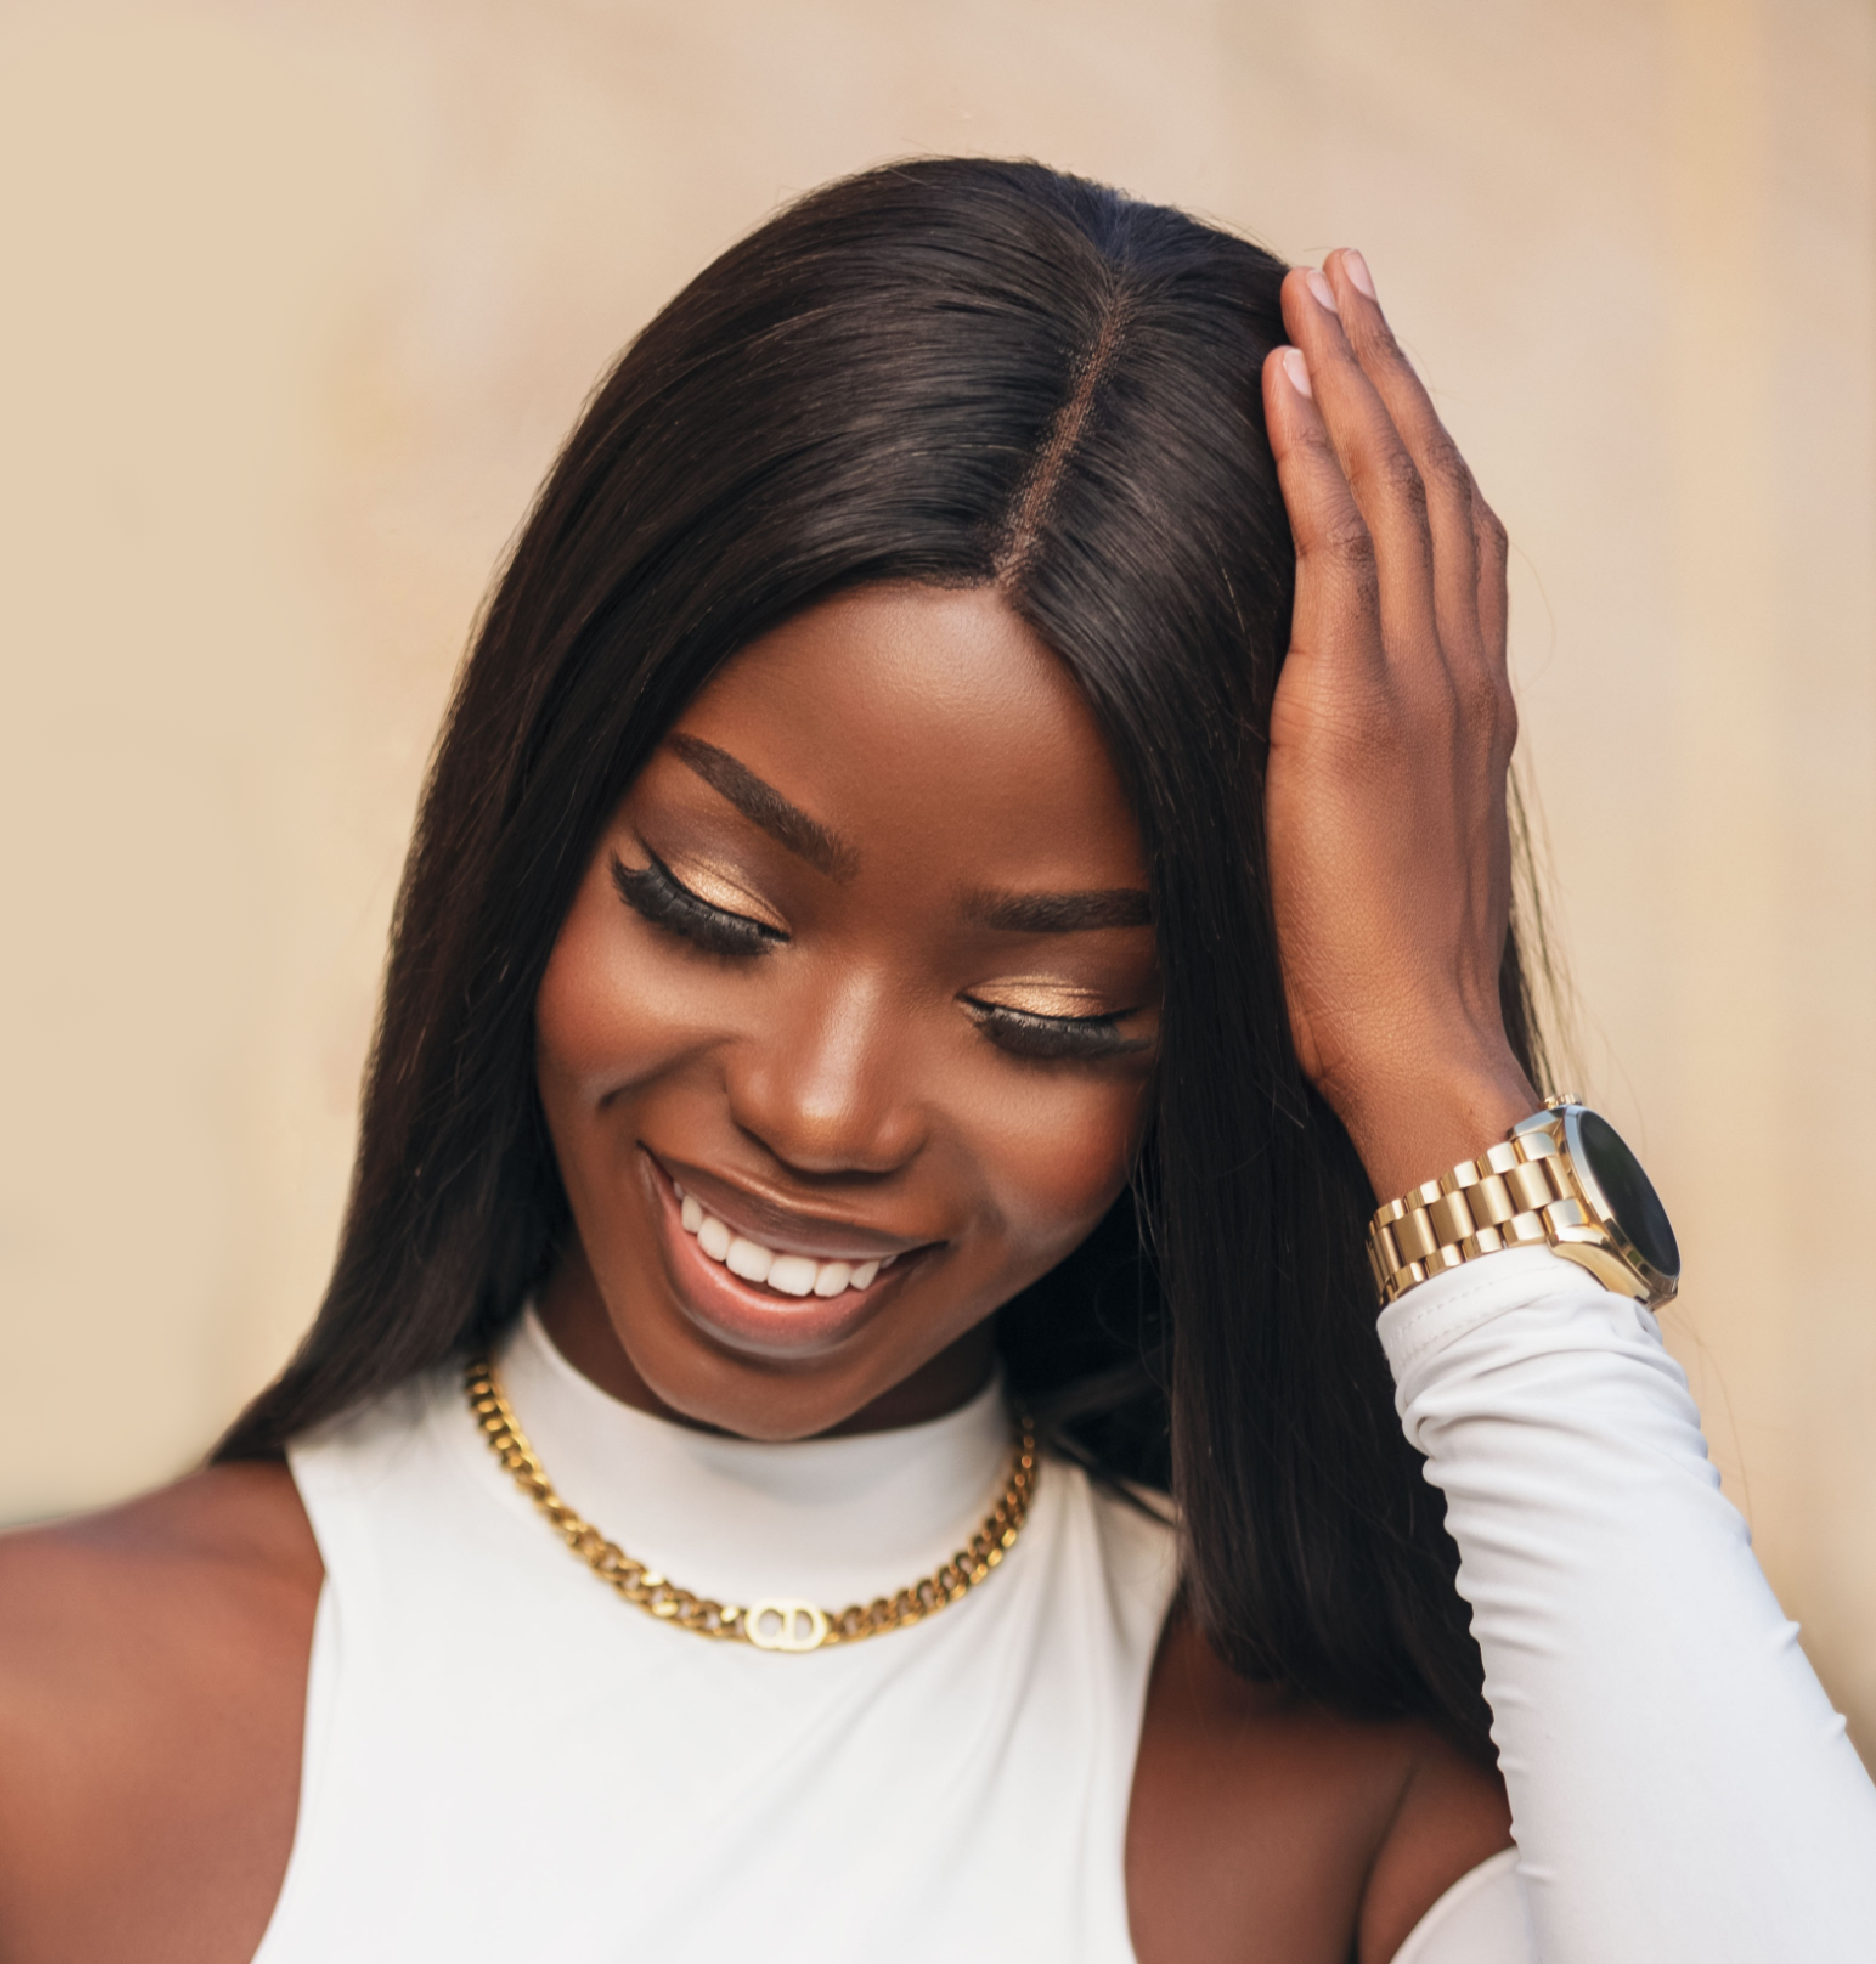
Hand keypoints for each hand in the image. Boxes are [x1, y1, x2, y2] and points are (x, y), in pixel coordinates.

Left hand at [1260, 249, 1538, 1202]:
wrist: (1412, 1044)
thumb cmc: (1366, 979)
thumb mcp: (1360, 842)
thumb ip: (1341, 773)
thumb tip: (1285, 742)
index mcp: (1461, 699)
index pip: (1443, 530)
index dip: (1410, 433)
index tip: (1367, 357)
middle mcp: (1456, 669)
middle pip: (1429, 478)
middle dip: (1386, 367)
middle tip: (1343, 272)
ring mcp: (1415, 681)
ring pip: (1392, 486)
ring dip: (1352, 375)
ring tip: (1312, 284)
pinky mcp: (1354, 704)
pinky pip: (1337, 545)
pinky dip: (1313, 453)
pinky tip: (1283, 378)